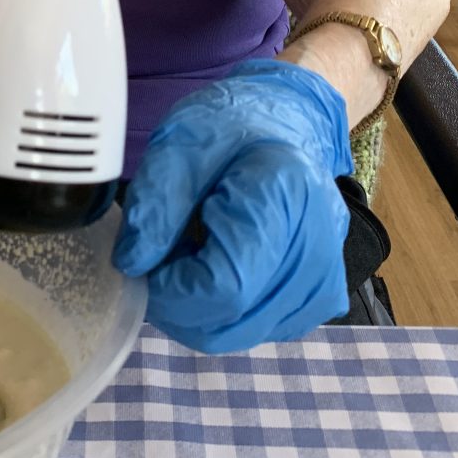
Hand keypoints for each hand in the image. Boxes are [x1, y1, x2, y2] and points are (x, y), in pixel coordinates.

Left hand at [113, 59, 353, 352]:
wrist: (290, 124)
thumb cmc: (235, 125)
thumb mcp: (179, 142)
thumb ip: (154, 203)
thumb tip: (132, 264)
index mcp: (285, 197)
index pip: (224, 286)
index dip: (170, 288)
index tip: (145, 259)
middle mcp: (318, 248)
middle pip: (231, 322)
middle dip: (175, 304)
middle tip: (157, 258)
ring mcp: (324, 279)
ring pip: (240, 333)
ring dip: (196, 310)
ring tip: (185, 256)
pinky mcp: (320, 298)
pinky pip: (256, 329)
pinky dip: (222, 312)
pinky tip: (215, 268)